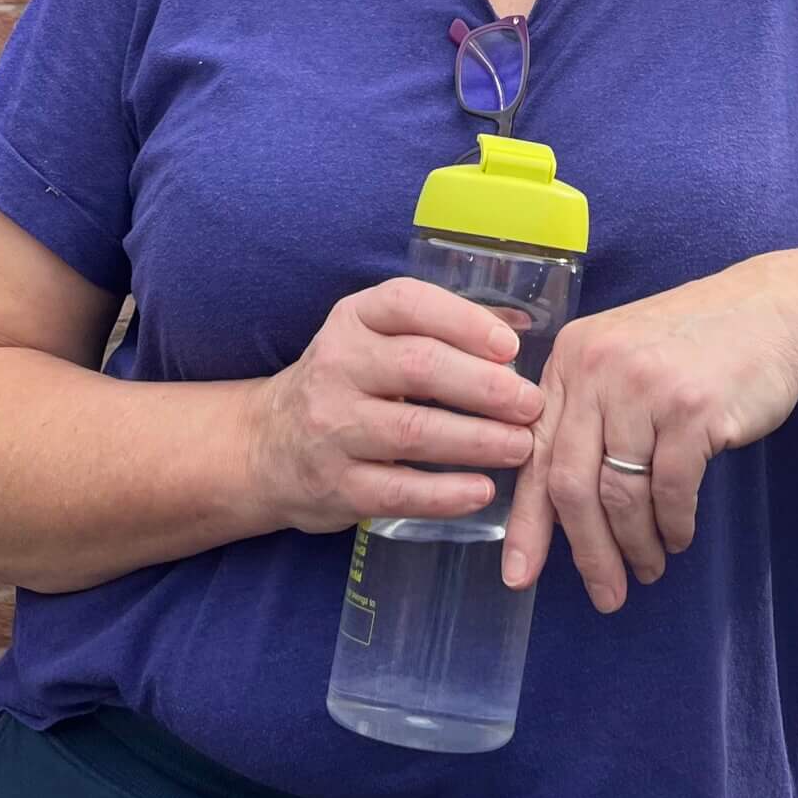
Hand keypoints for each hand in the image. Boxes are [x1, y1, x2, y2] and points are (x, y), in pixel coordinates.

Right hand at [246, 277, 544, 533]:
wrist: (266, 447)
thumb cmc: (347, 383)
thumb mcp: (376, 339)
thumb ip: (441, 327)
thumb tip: (520, 323)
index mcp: (354, 319)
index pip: (408, 304)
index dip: (464, 321)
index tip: (511, 346)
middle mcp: (338, 365)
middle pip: (420, 368)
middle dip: (485, 386)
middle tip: (531, 403)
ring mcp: (332, 428)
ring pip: (413, 431)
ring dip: (476, 440)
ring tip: (522, 446)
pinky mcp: (335, 486)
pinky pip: (398, 491)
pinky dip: (445, 493)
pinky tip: (482, 490)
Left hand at [501, 260, 797, 612]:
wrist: (770, 313)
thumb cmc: (693, 347)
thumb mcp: (622, 360)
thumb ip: (585, 414)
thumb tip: (555, 508)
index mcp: (572, 357)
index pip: (535, 452)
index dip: (526, 521)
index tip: (519, 576)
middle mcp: (598, 368)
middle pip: (572, 484)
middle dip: (588, 552)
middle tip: (606, 594)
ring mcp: (644, 387)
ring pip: (620, 495)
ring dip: (636, 545)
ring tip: (649, 566)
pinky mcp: (691, 409)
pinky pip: (671, 491)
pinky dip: (675, 525)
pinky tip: (679, 536)